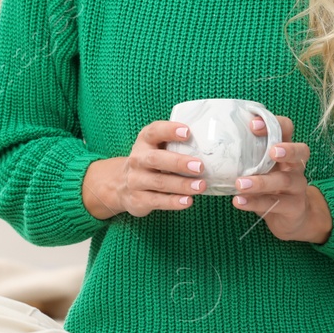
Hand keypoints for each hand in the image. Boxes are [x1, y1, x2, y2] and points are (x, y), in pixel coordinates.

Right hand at [81, 119, 206, 219]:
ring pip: (159, 182)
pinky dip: (173, 202)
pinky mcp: (138, 199)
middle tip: (200, 166)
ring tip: (201, 186)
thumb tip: (213, 147)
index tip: (187, 132)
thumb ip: (176, 145)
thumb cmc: (150, 162)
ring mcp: (135, 180)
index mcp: (145, 141)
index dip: (169, 130)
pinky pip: (157, 201)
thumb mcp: (156, 148)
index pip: (154, 132)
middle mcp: (137, 159)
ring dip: (181, 184)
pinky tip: (187, 201)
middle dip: (178, 162)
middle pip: (156, 159)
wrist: (120, 185)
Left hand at [231, 112, 332, 242]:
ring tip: (239, 184)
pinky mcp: (294, 207)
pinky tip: (238, 201)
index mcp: (285, 150)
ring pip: (284, 181)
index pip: (286, 129)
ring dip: (261, 182)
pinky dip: (255, 202)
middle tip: (271, 151)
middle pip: (301, 151)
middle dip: (287, 150)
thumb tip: (210, 141)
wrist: (291, 216)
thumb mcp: (260, 166)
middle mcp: (295, 165)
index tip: (252, 124)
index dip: (274, 123)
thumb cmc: (269, 185)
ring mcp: (297, 186)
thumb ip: (245, 154)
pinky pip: (275, 203)